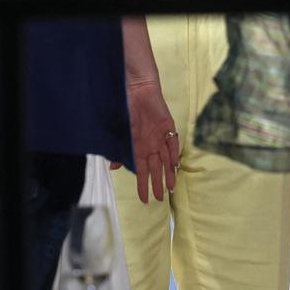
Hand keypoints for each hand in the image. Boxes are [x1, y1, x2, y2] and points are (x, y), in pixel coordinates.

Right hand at [112, 81, 179, 202]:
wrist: (136, 89)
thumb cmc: (126, 109)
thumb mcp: (120, 132)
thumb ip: (119, 150)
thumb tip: (114, 167)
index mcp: (138, 148)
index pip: (141, 172)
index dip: (143, 186)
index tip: (144, 200)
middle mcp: (150, 146)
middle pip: (155, 169)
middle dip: (157, 184)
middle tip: (160, 199)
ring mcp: (160, 138)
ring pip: (166, 160)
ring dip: (168, 174)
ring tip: (170, 188)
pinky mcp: (168, 128)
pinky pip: (172, 143)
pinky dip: (173, 154)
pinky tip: (175, 165)